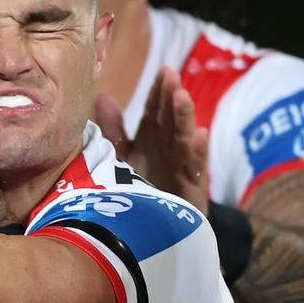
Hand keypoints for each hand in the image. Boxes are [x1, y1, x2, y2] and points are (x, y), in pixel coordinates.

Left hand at [93, 66, 209, 212]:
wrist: (158, 231)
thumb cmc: (141, 188)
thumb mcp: (124, 157)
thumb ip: (114, 130)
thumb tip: (101, 97)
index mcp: (152, 140)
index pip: (155, 111)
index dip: (159, 92)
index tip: (163, 70)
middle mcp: (168, 150)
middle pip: (170, 120)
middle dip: (171, 98)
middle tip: (170, 75)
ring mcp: (181, 169)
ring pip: (184, 140)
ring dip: (184, 118)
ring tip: (182, 97)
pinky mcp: (191, 191)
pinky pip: (195, 170)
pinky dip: (199, 153)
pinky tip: (202, 135)